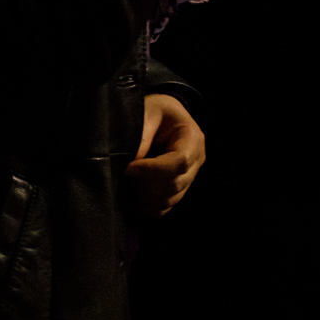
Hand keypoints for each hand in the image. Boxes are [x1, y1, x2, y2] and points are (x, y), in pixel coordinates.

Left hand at [125, 93, 204, 216]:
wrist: (161, 116)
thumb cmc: (153, 111)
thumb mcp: (146, 114)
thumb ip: (141, 139)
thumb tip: (130, 170)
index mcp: (192, 138)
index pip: (179, 162)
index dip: (153, 170)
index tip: (130, 167)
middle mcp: (196, 160)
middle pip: (175, 184)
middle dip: (145, 184)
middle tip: (122, 176)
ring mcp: (189, 178)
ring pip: (169, 200)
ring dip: (144, 197)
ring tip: (124, 185)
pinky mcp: (177, 190)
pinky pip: (163, 208)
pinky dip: (145, 207)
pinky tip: (130, 195)